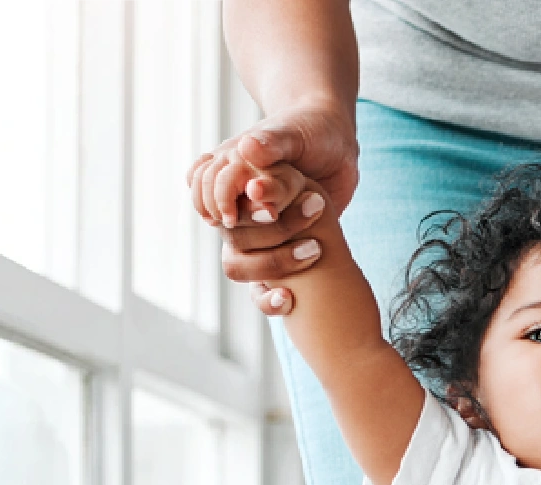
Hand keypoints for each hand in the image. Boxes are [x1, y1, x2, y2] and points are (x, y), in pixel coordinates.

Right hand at [186, 101, 355, 304]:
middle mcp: (237, 202)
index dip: (223, 203)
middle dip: (260, 234)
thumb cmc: (311, 130)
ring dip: (270, 267)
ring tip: (315, 250)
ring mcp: (256, 229)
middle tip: (297, 223)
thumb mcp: (293, 132)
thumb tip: (247, 151)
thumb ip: (271, 143)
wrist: (336, 149)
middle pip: (226, 232)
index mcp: (229, 169)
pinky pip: (259, 282)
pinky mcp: (277, 249)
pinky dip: (269, 294)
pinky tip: (290, 297)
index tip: (256, 208)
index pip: (204, 191)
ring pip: (238, 262)